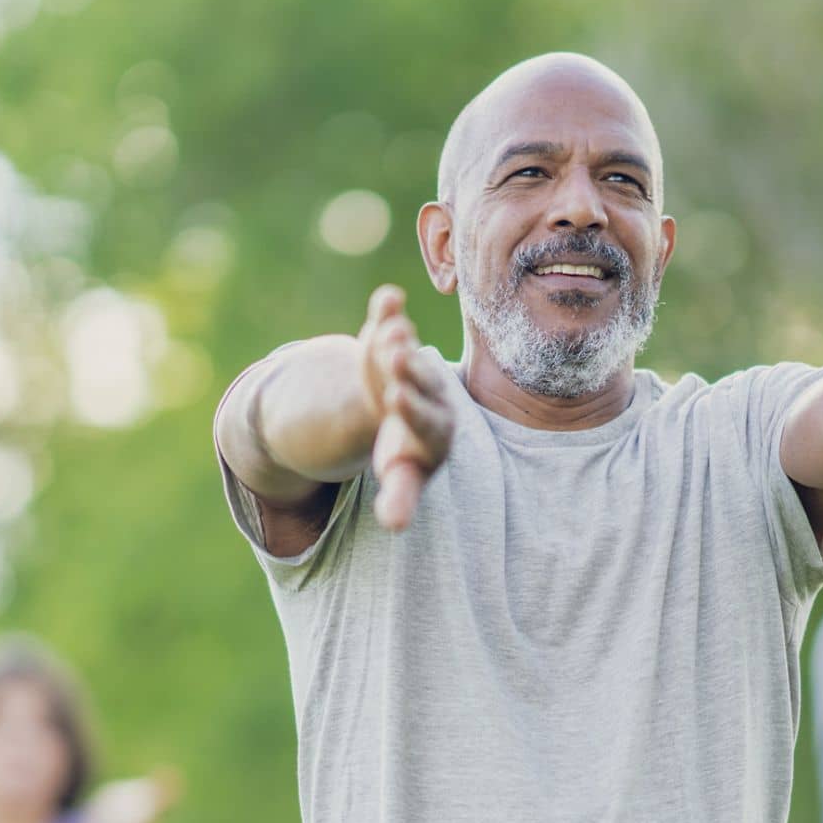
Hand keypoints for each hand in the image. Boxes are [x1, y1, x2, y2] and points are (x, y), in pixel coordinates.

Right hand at [359, 285, 456, 531]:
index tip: (396, 398)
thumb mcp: (403, 475)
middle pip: (421, 381)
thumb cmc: (405, 451)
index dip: (413, 409)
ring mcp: (412, 365)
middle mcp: (430, 393)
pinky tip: (387, 296)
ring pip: (407, 351)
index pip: (427, 419)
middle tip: (400, 355)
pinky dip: (387, 311)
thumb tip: (395, 525)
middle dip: (409, 370)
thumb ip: (400, 497)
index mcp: (435, 428)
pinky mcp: (393, 343)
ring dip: (397, 338)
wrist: (396, 410)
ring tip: (390, 326)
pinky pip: (391, 324)